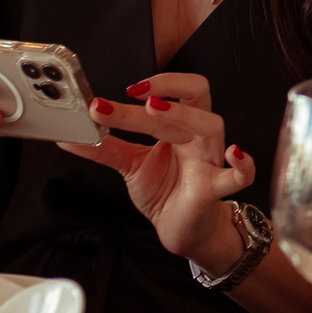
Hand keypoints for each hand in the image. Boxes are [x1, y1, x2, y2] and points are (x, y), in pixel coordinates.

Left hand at [62, 73, 255, 267]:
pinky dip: (242, 164)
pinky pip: (239, 176)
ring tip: (155, 110)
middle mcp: (197, 137)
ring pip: (211, 126)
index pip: (172, 94)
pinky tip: (236, 153)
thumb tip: (69, 136)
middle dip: (168, 88)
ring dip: (184, 115)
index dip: (154, 84)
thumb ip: (103, 148)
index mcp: (179, 127)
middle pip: (195, 98)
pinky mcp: (215, 189)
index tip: (119, 91)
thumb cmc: (165, 191)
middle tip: (136, 93)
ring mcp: (209, 160)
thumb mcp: (129, 165)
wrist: (180, 228)